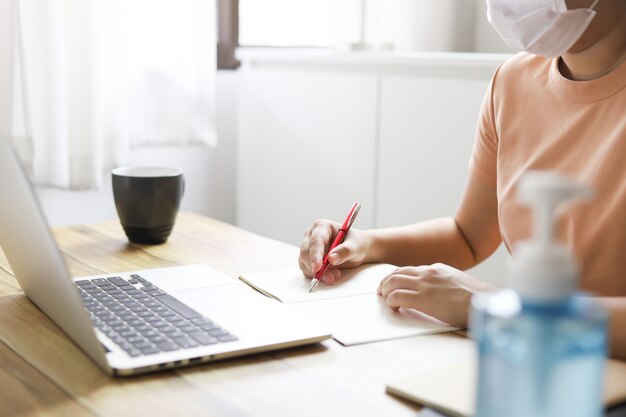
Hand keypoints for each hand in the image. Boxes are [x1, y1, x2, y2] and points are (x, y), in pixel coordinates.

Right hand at [299, 219, 372, 283]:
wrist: (356, 250)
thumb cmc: (356, 243)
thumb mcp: (355, 246)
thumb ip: (344, 251)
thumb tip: (332, 259)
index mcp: (322, 226)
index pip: (315, 241)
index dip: (315, 255)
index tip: (317, 268)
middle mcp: (312, 235)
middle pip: (306, 252)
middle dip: (317, 267)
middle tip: (331, 277)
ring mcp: (309, 247)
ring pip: (305, 263)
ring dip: (318, 273)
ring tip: (335, 275)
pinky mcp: (309, 259)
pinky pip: (307, 269)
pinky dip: (317, 275)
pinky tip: (330, 275)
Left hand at [377, 263, 494, 327]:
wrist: (486, 303)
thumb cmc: (477, 300)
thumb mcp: (458, 284)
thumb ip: (443, 284)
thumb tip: (434, 294)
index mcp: (437, 269)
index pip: (409, 270)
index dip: (397, 278)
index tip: (392, 285)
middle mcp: (429, 273)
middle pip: (397, 273)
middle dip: (386, 282)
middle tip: (381, 292)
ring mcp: (425, 284)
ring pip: (393, 282)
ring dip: (385, 291)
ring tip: (385, 300)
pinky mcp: (423, 298)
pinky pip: (397, 296)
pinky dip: (390, 301)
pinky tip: (393, 307)